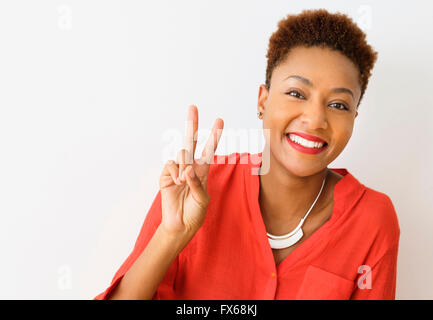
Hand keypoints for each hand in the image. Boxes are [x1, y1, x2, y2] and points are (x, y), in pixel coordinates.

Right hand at [159, 105, 223, 236]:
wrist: (180, 225)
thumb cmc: (195, 213)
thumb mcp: (203, 199)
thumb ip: (197, 182)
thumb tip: (186, 169)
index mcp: (203, 171)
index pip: (209, 149)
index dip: (214, 135)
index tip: (219, 120)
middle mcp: (190, 167)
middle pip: (192, 141)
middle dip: (192, 124)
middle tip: (193, 107)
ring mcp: (177, 170)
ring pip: (181, 154)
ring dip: (185, 166)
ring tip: (184, 182)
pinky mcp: (166, 175)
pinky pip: (171, 165)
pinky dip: (175, 172)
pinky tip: (176, 183)